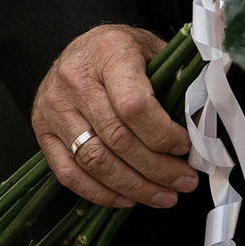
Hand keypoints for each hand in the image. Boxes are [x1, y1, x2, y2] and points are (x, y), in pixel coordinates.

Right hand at [30, 25, 197, 210]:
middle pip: (118, 140)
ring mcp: (53, 106)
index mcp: (108, 52)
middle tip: (185, 181)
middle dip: (157, 169)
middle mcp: (74, 79)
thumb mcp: (153, 50)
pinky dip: (100, 193)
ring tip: (164, 196)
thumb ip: (177, 81)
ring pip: (95, 161)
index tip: (185, 148)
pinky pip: (69, 173)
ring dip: (135, 187)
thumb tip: (202, 125)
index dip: (163, 135)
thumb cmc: (123, 52)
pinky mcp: (42, 129)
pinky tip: (128, 198)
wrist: (82, 47)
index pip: (134, 106)